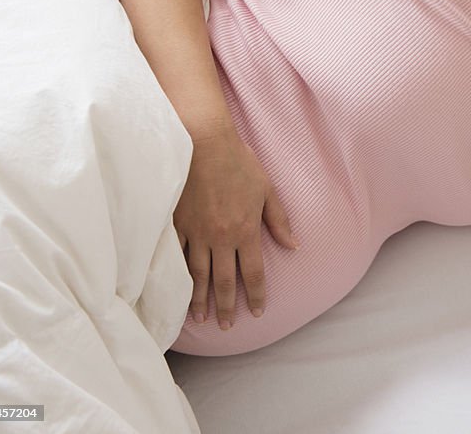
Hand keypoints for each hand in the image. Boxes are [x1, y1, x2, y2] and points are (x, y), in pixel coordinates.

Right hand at [173, 127, 298, 329]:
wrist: (203, 143)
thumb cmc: (238, 162)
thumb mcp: (266, 189)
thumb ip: (278, 220)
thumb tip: (294, 246)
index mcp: (246, 230)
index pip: (254, 273)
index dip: (256, 295)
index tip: (256, 312)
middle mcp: (221, 238)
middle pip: (225, 281)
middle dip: (227, 306)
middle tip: (226, 326)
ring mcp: (196, 233)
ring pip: (198, 275)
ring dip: (200, 299)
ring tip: (202, 318)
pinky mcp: (176, 225)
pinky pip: (176, 258)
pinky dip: (177, 277)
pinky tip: (176, 291)